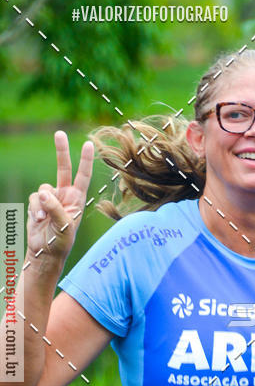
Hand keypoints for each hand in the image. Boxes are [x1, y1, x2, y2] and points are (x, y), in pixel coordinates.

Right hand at [27, 131, 93, 261]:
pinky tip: (38, 221)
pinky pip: (34, 198)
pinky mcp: (38, 203)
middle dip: (61, 151)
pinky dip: (34, 209)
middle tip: (60, 133)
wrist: (45, 252)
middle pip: (63, 168)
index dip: (86, 160)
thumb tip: (45, 194)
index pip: (83, 176)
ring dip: (42, 205)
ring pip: (43, 189)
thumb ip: (55, 209)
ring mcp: (51, 198)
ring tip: (44, 220)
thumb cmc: (61, 242)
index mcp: (78, 199)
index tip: (89, 144)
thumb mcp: (64, 227)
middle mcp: (65, 195)